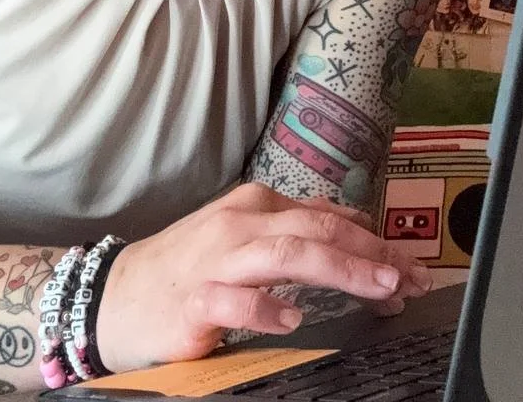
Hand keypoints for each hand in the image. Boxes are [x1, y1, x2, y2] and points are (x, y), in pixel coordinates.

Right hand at [96, 183, 431, 371]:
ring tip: (379, 286)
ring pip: (288, 253)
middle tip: (410, 276)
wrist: (111, 296)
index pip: (329, 217)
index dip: (376, 242)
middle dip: (372, 253)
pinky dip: (266, 306)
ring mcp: (218, 259)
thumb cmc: (184, 268)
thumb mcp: (243, 235)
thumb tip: (354, 226)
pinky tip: (293, 316)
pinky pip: (235, 299)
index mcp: (257, 205)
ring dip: (341, 268)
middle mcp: (241, 223)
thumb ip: (294, 228)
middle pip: (318, 230)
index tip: (412, 265)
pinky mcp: (194, 299)